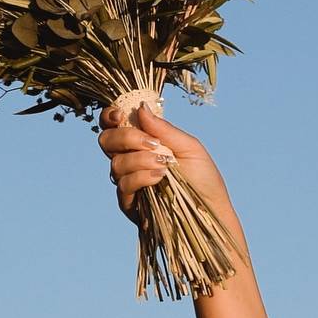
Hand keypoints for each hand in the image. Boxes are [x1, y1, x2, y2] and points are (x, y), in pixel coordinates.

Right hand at [97, 102, 232, 224]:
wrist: (210, 210)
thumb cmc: (203, 178)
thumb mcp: (189, 147)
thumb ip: (163, 129)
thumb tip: (141, 107)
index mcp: (143, 142)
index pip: (114, 124)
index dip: (110, 116)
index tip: (119, 114)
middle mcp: (131, 160)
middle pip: (106, 141)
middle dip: (125, 137)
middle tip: (151, 143)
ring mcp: (128, 181)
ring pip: (116, 163)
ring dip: (140, 159)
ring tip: (165, 164)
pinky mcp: (129, 203)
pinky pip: (123, 184)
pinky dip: (141, 177)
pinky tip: (160, 177)